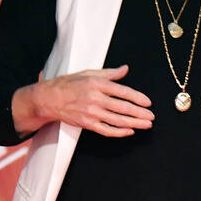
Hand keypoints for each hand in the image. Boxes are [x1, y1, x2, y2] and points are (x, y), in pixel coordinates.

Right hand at [15, 65, 153, 137]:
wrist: (49, 99)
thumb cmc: (69, 84)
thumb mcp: (88, 73)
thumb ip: (109, 73)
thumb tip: (125, 69)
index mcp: (96, 84)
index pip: (122, 91)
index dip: (137, 97)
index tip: (148, 102)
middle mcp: (95, 98)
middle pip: (122, 107)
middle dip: (140, 113)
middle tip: (151, 116)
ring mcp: (91, 113)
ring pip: (117, 120)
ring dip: (134, 123)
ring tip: (146, 124)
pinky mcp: (87, 124)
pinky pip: (106, 130)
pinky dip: (119, 132)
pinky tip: (129, 131)